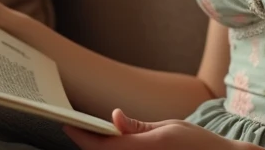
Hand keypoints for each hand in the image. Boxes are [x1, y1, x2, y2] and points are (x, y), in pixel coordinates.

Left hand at [63, 109, 249, 149]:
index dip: (82, 137)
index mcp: (145, 148)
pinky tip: (110, 145)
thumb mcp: (169, 127)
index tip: (67, 125)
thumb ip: (138, 127)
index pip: (103, 146)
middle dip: (87, 143)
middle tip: (74, 127)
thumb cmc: (197, 143)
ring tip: (90, 135)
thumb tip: (114, 117)